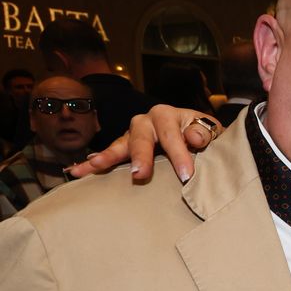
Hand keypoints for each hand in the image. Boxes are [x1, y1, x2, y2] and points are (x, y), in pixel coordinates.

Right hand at [67, 105, 221, 181]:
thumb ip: (205, 131)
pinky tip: (79, 170)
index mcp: (168, 115)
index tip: (186, 175)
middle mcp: (146, 120)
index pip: (172, 135)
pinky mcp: (124, 146)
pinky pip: (109, 154)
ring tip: (94, 166)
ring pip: (120, 144)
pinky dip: (95, 162)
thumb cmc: (202, 133)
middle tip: (141, 175)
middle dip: (140, 156)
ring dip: (107, 156)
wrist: (195, 133)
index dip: (179, 155)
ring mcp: (132, 133)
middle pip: (141, 137)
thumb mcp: (210, 130)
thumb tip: (195, 137)